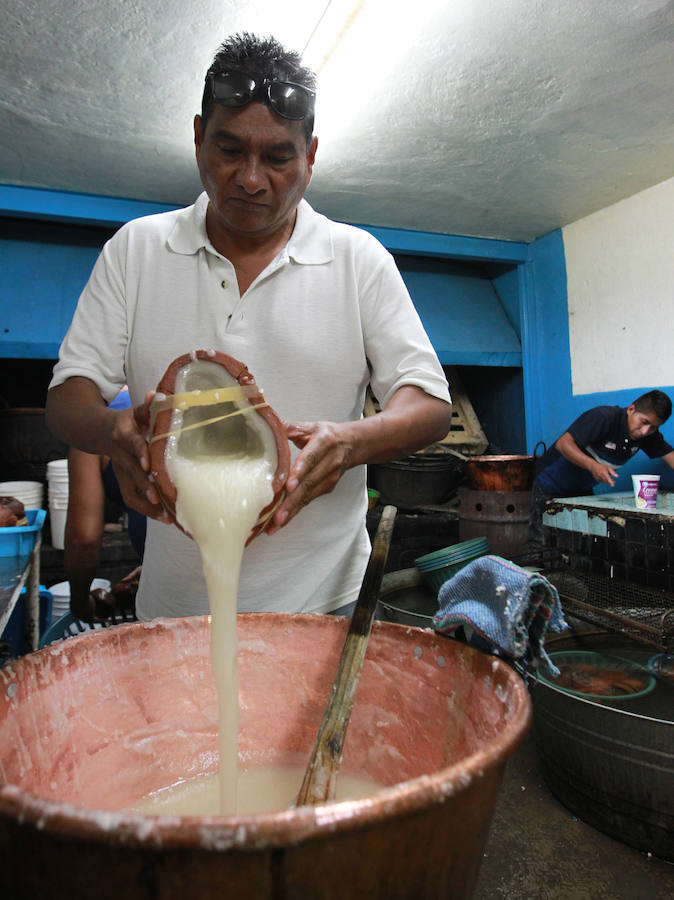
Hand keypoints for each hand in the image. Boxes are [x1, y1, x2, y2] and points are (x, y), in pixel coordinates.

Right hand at [107, 392, 168, 521]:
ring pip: (130, 490)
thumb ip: (148, 405)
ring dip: (146, 504)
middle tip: (159, 497)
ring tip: (165, 515)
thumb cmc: (127, 421)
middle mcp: (121, 456)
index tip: (147, 463)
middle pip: (132, 473)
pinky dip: (146, 510)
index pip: (133, 444)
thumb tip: (159, 395)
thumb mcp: (136, 411)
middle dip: (145, 486)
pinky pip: (132, 499)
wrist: (101, 432)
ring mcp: (121, 471)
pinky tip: (163, 517)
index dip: (140, 453)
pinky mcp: (123, 482)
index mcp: (124, 435)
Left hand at [267, 420, 355, 532]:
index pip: (310, 459)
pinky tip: (279, 522)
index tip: (289, 486)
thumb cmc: (328, 435)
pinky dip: (293, 513)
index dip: (300, 472)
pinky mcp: (326, 489)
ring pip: (307, 497)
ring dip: (290, 512)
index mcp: (323, 443)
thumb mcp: (310, 426)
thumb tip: (267, 425)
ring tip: (274, 525)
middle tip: (276, 516)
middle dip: (291, 502)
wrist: (352, 444)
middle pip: (307, 485)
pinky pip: (307, 502)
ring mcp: (328, 478)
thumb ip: (289, 427)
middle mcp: (328, 463)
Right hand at [590, 461, 617, 485]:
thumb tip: (617, 476)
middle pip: (606, 481)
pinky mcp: (597, 479)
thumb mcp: (608, 468)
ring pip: (604, 482)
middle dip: (610, 482)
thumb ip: (613, 472)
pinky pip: (602, 482)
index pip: (608, 478)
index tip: (612, 485)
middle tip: (614, 481)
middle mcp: (600, 475)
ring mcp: (598, 478)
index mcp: (604, 472)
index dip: (610, 482)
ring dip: (608, 482)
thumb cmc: (602, 467)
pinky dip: (604, 481)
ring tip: (610, 480)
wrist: (593, 467)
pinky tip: (605, 479)